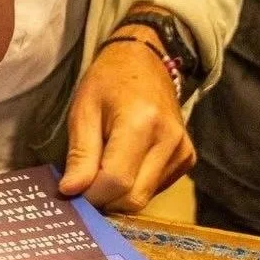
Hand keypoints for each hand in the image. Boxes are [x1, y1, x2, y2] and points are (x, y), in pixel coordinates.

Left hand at [59, 34, 194, 213]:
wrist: (145, 61)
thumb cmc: (108, 81)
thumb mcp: (83, 111)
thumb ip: (80, 155)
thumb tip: (71, 193)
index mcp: (141, 123)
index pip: (116, 182)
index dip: (90, 194)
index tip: (72, 190)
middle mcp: (169, 140)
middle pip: (133, 198)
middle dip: (104, 198)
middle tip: (85, 179)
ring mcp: (183, 151)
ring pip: (144, 198)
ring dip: (119, 192)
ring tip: (106, 162)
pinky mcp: (188, 158)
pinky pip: (155, 189)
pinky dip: (135, 184)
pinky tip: (127, 159)